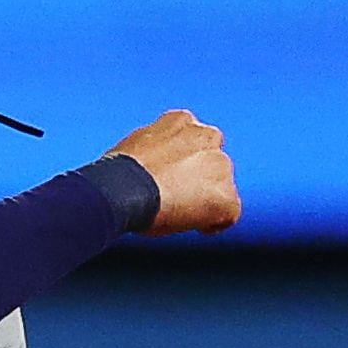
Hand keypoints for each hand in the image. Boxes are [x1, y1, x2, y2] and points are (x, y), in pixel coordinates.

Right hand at [108, 110, 239, 233]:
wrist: (123, 189)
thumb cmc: (118, 173)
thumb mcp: (134, 148)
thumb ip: (153, 152)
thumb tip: (149, 168)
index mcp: (181, 121)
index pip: (192, 141)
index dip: (182, 162)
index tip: (169, 177)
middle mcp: (207, 137)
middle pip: (211, 162)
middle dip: (197, 179)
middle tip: (175, 198)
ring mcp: (220, 165)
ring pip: (221, 186)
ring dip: (206, 198)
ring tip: (182, 214)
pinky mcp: (226, 195)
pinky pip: (229, 213)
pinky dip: (215, 222)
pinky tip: (197, 227)